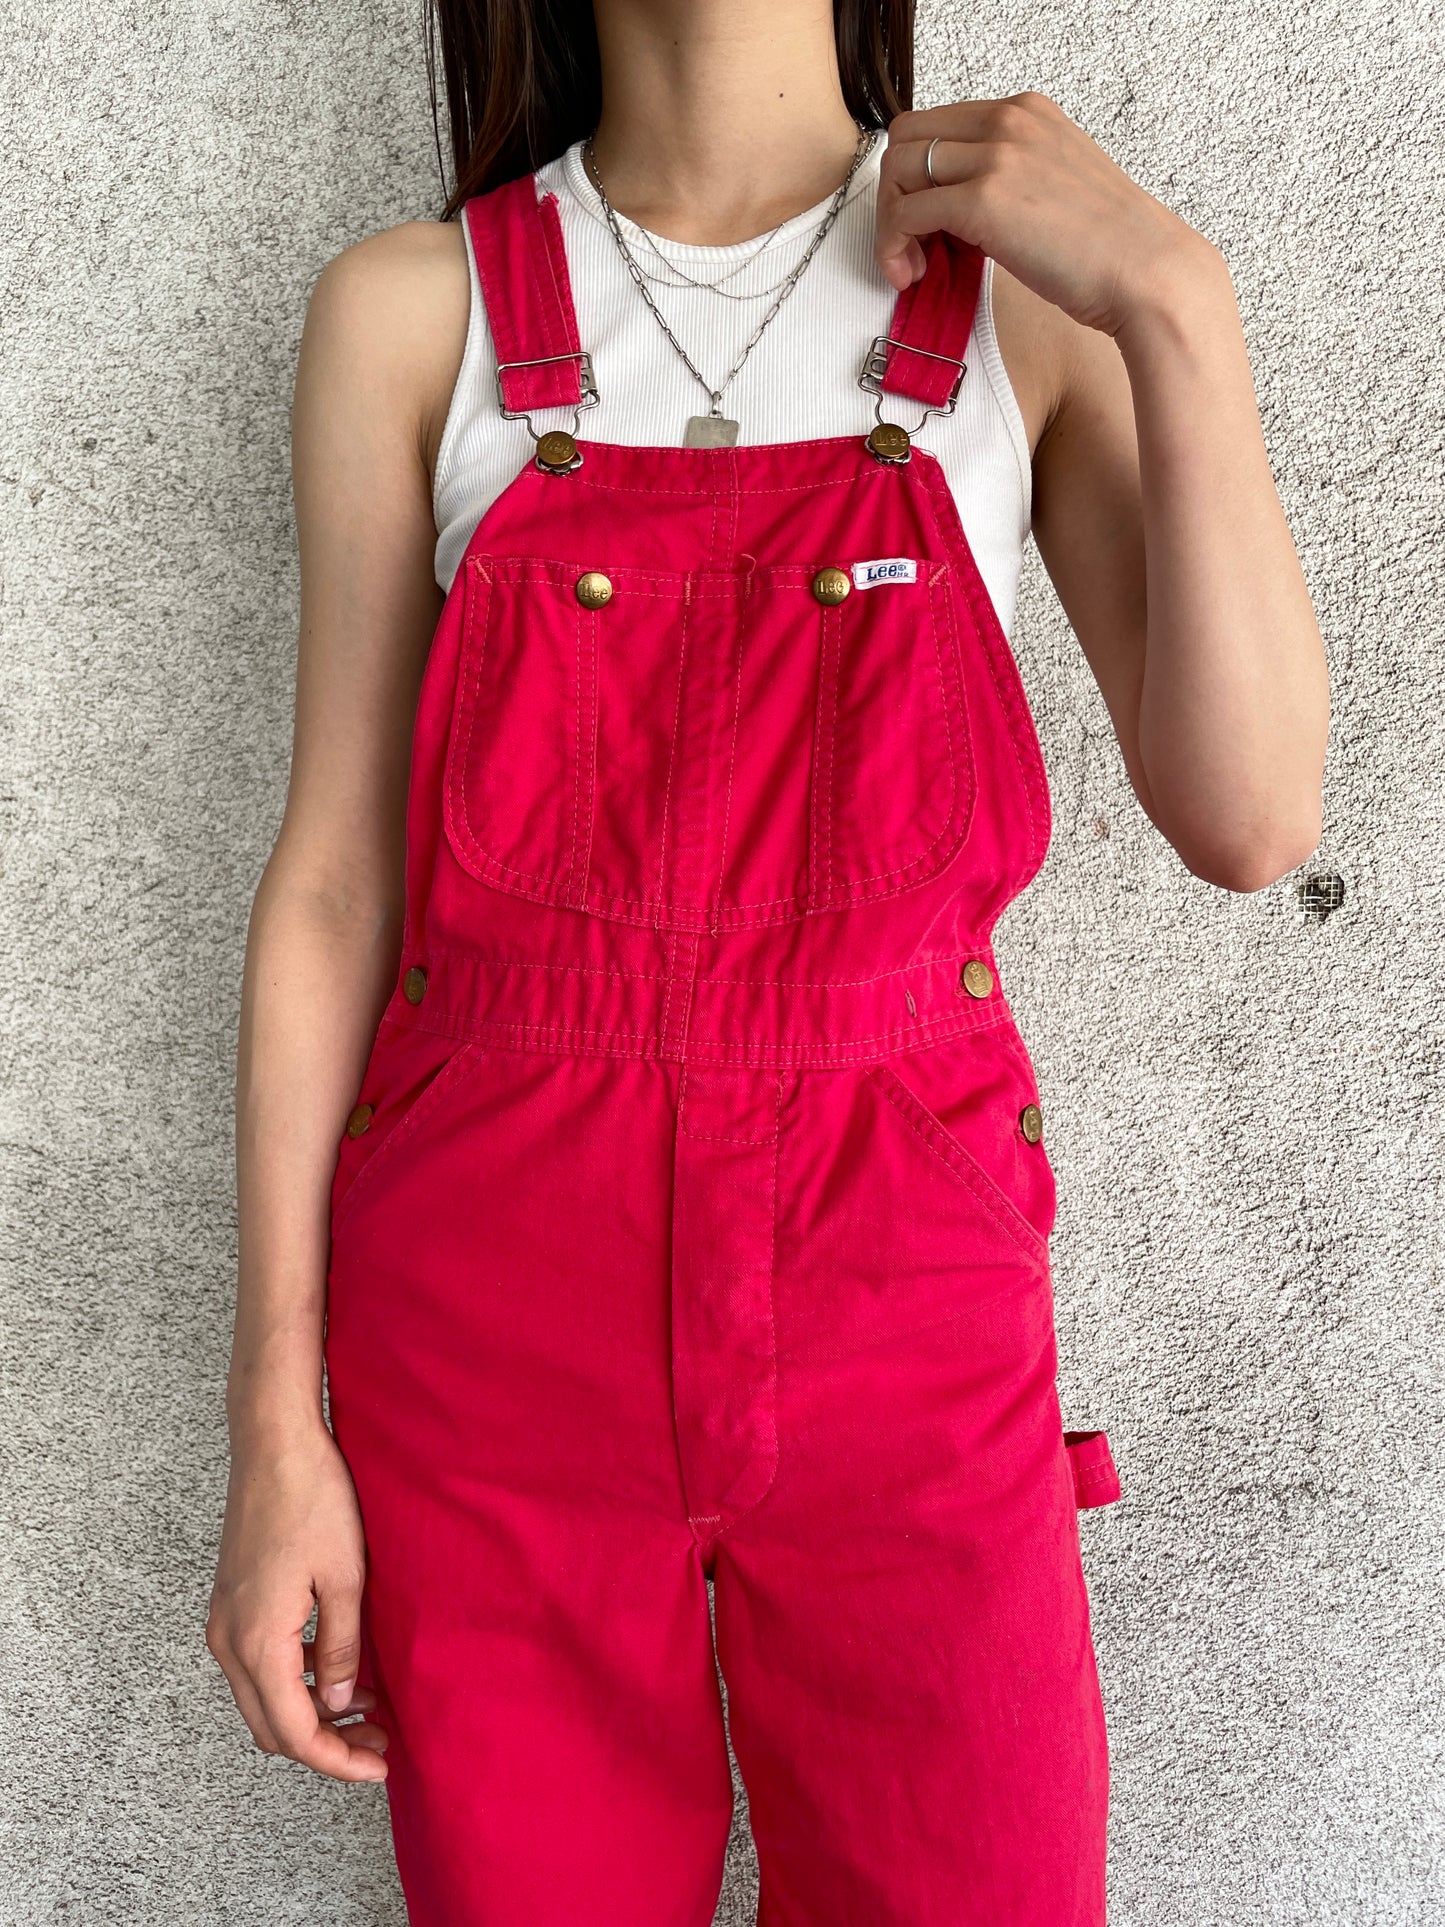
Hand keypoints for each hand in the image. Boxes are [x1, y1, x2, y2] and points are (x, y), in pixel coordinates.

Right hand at [206, 1419, 387, 1781]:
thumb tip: (340, 1702)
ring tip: (370, 1708)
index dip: (338, 1760)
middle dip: (326, 1745)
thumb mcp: (346, 1576)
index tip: (380, 1767)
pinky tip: (339, 1670)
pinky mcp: (232, 1604)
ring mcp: (225, 1622)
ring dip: (311, 1714)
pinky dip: (296, 1683)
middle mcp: (229, 1641)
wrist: (274, 1442)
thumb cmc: (313, 1498)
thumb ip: (342, 1647)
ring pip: (263, 1700)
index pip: (294, 1732)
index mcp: (258, 1641)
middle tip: (381, 1742)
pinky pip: (259, 1667)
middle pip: (272, 1727)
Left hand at [875, 94, 1213, 334]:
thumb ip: (1007, 179)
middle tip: (912, 243)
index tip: (929, 222)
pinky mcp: (982, 200)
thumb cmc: (1107, 247)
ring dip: (892, 222)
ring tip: (914, 265)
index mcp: (1026, 113)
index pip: (937, 124)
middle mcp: (1008, 122)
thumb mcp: (1054, 185)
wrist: (1145, 272)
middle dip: (896, 194)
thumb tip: (957, 208)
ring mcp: (995, 156)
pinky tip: (915, 274)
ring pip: (898, 171)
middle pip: (907, 138)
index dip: (920, 177)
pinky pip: (906, 213)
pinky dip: (896, 247)